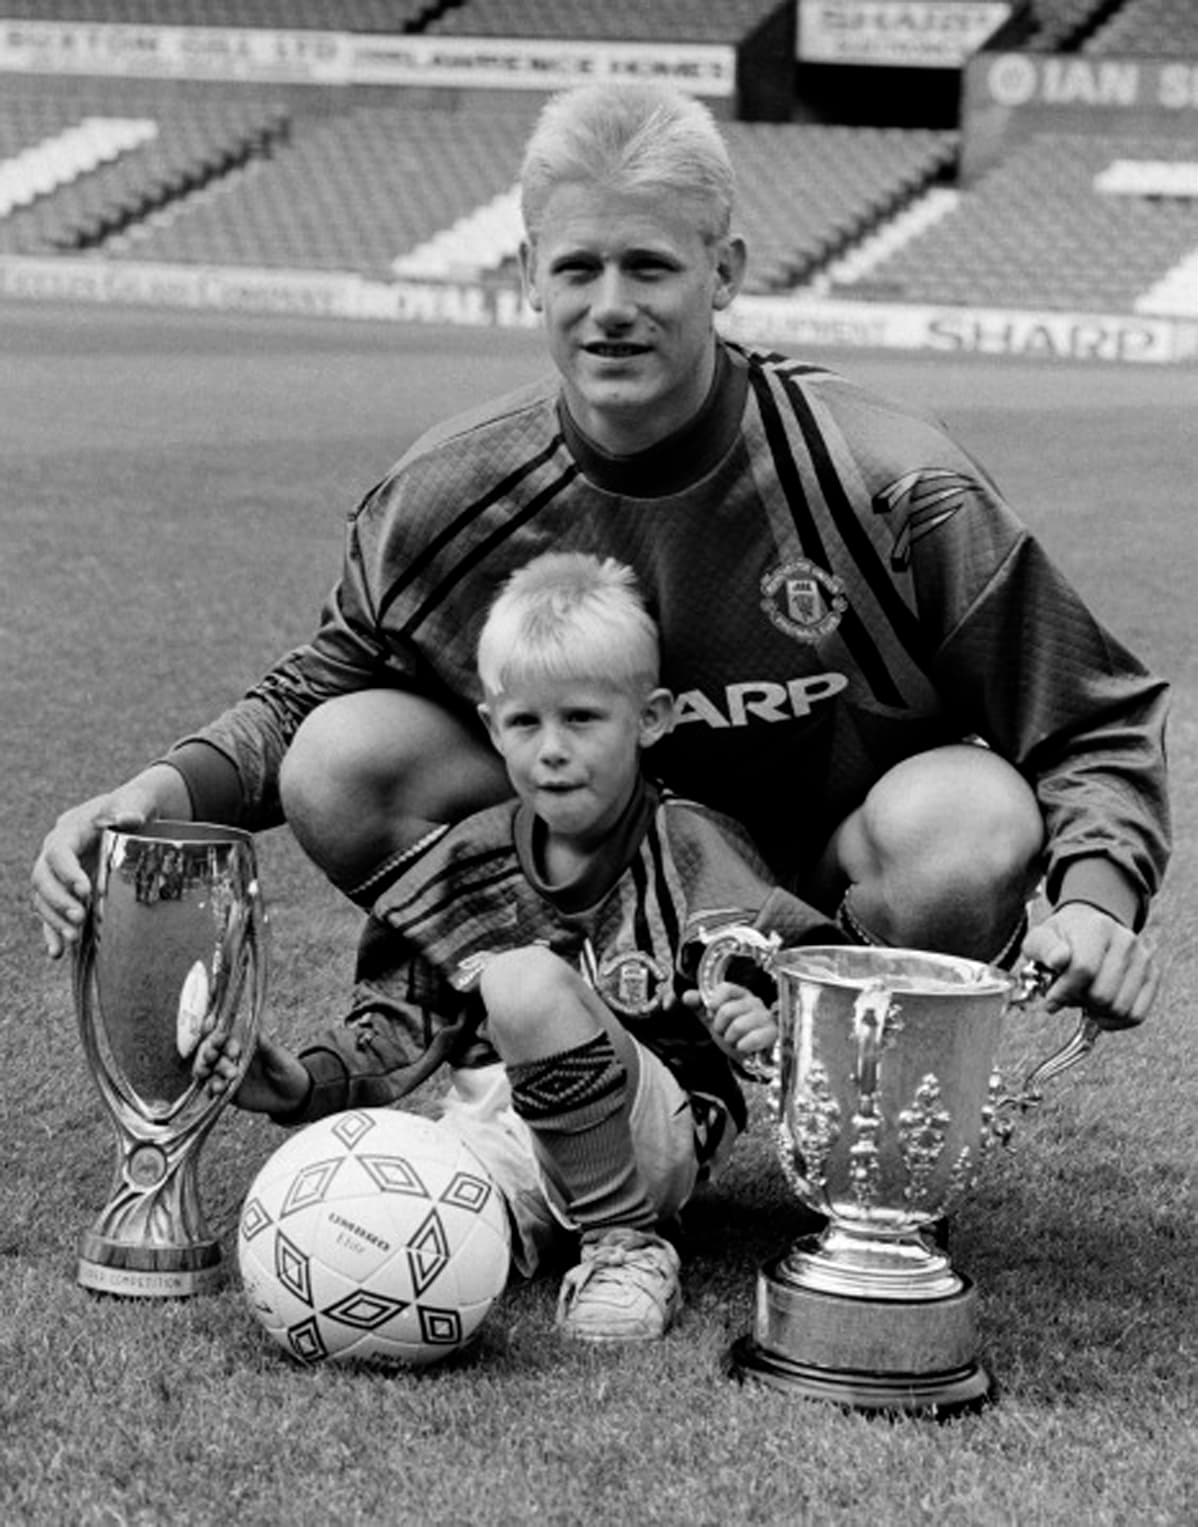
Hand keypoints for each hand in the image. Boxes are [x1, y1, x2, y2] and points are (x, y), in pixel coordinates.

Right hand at [31, 765, 191, 958]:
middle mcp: (57, 855)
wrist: (136, 814)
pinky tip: (58, 952)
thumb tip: (130, 818)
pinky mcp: (68, 893)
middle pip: (44, 880)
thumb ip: (132, 806)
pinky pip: (52, 914)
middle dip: (58, 901)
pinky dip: (53, 933)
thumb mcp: (136, 800)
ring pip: (44, 900)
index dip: (67, 872)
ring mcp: (60, 876)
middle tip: (79, 918)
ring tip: (73, 938)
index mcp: (69, 831)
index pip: (58, 852)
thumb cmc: (134, 805)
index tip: (85, 890)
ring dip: (55, 921)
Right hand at [193, 1031, 309, 1114]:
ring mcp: (229, 1076)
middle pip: (215, 1055)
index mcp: (244, 1046)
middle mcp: (233, 1059)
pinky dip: (212, 1090)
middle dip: (210, 1055)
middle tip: (211, 1058)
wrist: (293, 1095)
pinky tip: (214, 1091)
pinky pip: (215, 1091)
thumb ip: (268, 1048)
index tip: (222, 1041)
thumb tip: (258, 1031)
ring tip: (217, 1081)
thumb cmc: (288, 1070)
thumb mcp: (280, 1059)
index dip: (222, 1040)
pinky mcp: (229, 1092)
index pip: (228, 1039)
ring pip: (212, 1072)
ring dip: (211, 1074)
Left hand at [684, 980, 777, 1061]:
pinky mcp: (772, 1033)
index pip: (725, 988)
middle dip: (720, 1027)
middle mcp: (754, 1002)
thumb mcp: (714, 1019)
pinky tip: (743, 1047)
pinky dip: (743, 1046)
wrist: (750, 1056)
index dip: (714, 1002)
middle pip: (727, 1011)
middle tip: (725, 1033)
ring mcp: (765, 1017)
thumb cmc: (734, 1033)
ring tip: (736, 1041)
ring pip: (738, 1026)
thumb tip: (687, 996)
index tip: (712, 1013)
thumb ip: (700, 1006)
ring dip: (731, 1039)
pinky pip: (753, 1038)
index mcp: (740, 994)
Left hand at [1022, 902, 1156, 1030]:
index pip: (1083, 969)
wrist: (1086, 927)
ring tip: (1084, 997)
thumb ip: (1044, 949)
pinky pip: (1136, 1015)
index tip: (1051, 999)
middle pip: (1103, 994)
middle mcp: (1125, 940)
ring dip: (1096, 1012)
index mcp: (1097, 928)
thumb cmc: (1062, 938)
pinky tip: (1099, 1011)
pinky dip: (1114, 1021)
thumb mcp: (1040, 939)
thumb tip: (1058, 959)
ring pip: (1120, 1008)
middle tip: (1069, 994)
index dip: (1063, 992)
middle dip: (1079, 1001)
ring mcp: (1142, 958)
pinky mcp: (1152, 975)